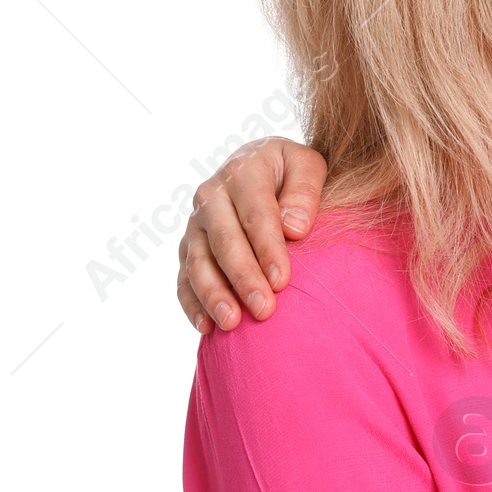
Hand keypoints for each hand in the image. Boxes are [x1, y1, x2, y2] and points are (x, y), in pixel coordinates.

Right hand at [177, 138, 327, 333]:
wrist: (261, 166)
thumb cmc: (291, 172)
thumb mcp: (307, 164)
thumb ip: (305, 189)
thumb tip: (294, 228)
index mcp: (243, 172)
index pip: (256, 215)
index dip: (267, 249)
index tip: (281, 281)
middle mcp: (212, 197)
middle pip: (225, 242)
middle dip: (243, 278)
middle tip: (263, 310)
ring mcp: (196, 224)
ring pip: (198, 262)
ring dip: (213, 295)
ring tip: (232, 323)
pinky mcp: (188, 247)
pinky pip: (184, 278)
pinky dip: (192, 303)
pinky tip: (206, 327)